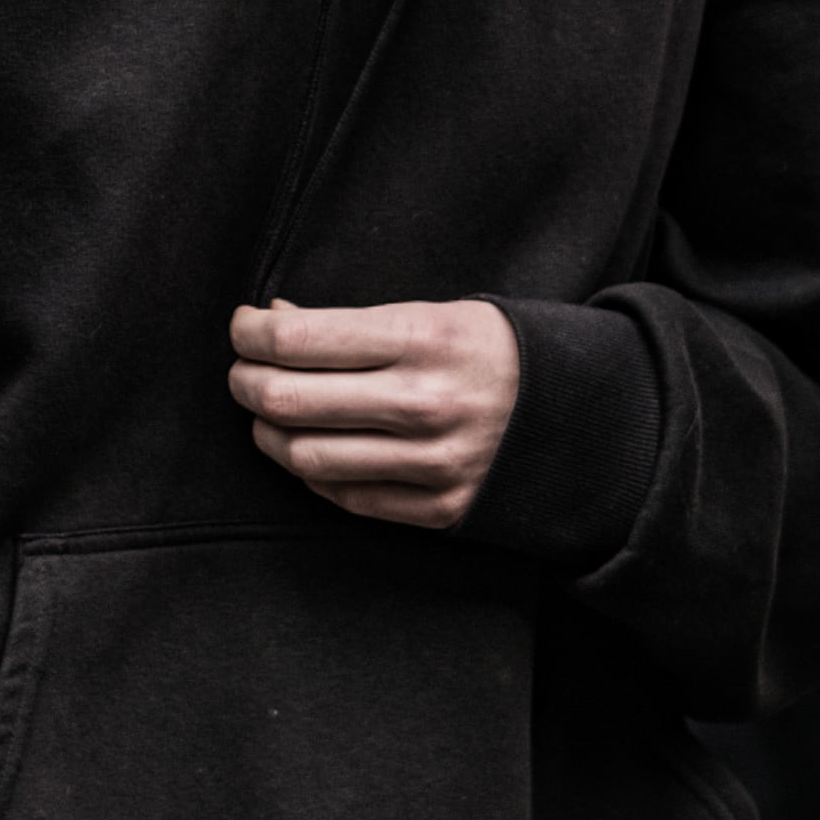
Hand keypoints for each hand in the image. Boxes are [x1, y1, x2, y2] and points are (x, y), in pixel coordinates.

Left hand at [226, 298, 518, 528]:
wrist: (577, 412)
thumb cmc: (488, 350)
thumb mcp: (432, 312)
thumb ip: (352, 322)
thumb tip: (273, 321)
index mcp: (422, 337)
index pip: (298, 339)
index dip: (249, 333)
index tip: (243, 327)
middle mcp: (424, 402)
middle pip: (289, 399)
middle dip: (246, 381)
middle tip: (243, 371)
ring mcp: (433, 462)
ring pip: (307, 456)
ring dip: (267, 433)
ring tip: (267, 413)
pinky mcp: (439, 507)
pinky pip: (346, 497)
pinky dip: (310, 473)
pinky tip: (308, 448)